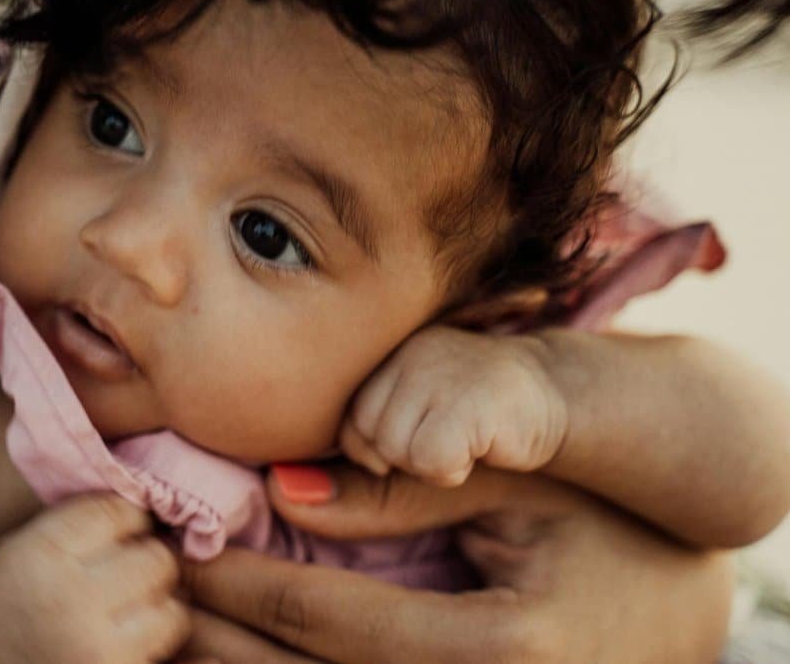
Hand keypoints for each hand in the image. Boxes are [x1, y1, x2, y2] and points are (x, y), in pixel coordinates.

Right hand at [0, 494, 189, 663]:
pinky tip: (125, 639)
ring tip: (131, 610)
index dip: (130, 516)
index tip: (127, 527)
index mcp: (43, 554)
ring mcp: (97, 648)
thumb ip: (76, 526)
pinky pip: (163, 651)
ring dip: (158, 607)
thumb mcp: (19, 550)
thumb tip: (143, 505)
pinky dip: (151, 644)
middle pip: (155, 559)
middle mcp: (73, 598)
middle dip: (150, 561)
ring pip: (172, 609)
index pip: (117, 512)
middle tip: (133, 572)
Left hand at [179, 465, 732, 662]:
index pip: (328, 623)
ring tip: (172, 640)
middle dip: (216, 645)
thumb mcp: (514, 484)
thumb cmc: (602, 520)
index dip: (241, 587)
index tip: (178, 552)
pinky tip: (240, 660)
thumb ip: (400, 488)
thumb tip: (283, 491)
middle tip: (146, 604)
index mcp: (502, 654)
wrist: (677, 597)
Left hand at [340, 325, 567, 485]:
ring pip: (390, 448)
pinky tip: (483, 449)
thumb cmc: (478, 429)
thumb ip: (351, 480)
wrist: (561, 398)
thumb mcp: (408, 452)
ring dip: (427, 464)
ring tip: (465, 438)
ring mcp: (436, 364)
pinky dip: (453, 469)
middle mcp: (402, 348)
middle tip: (448, 437)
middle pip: (361, 437)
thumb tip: (280, 493)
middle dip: (400, 459)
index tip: (408, 437)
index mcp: (380, 354)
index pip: (342, 425)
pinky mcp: (471, 392)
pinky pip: (429, 458)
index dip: (377, 454)